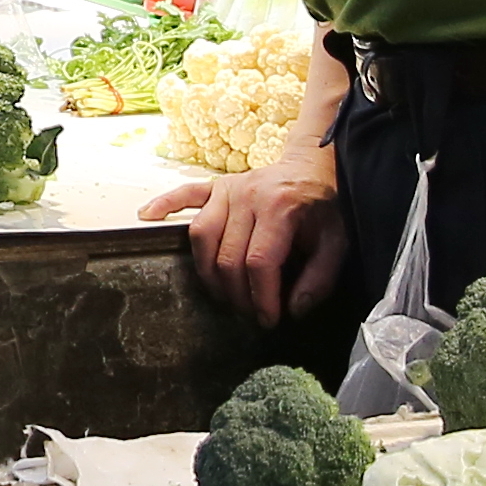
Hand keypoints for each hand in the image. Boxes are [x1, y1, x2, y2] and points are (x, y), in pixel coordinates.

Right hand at [149, 142, 346, 324]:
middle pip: (227, 256)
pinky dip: (164, 205)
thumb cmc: (324, 207)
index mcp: (280, 207)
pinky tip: (148, 218)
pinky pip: (184, 194)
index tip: (268, 319)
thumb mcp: (337, 243)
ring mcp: (227, 189)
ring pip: (201, 236)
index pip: (259, 262)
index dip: (261, 297)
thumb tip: (294, 309)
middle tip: (249, 312)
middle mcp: (248, 195)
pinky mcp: (215, 186)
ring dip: (208, 272)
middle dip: (236, 294)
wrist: (312, 166)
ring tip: (222, 293)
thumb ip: (320, 279)